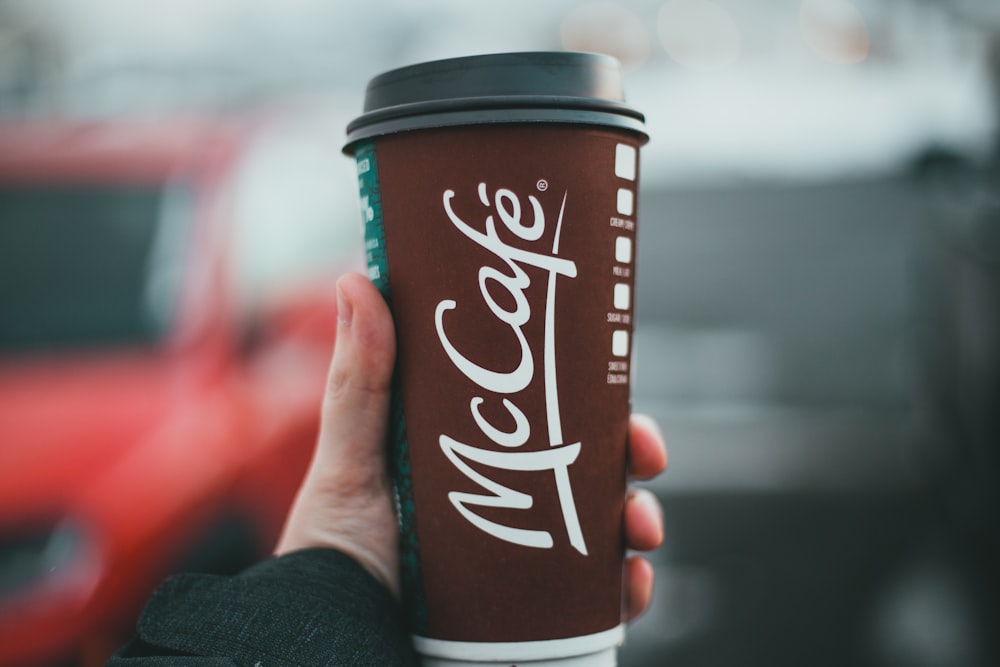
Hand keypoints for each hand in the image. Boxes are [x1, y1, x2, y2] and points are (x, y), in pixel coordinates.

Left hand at [276, 273, 667, 619]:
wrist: (333, 634)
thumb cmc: (334, 547)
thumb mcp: (350, 456)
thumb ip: (360, 378)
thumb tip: (358, 279)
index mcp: (479, 456)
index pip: (551, 415)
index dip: (594, 396)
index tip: (618, 376)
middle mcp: (511, 502)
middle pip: (594, 468)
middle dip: (634, 455)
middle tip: (646, 451)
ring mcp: (529, 557)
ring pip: (609, 529)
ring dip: (642, 519)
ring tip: (640, 527)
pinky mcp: (536, 614)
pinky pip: (600, 601)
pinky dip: (628, 590)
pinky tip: (631, 583)